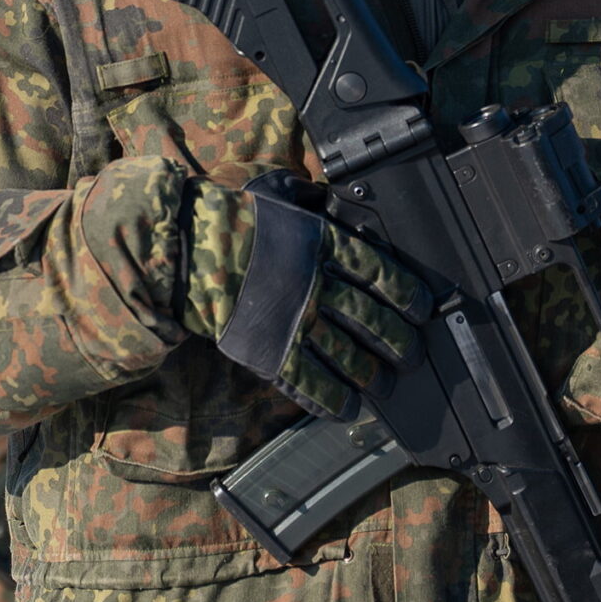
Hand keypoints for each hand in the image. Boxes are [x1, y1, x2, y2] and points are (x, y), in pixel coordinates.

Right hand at [204, 169, 431, 418]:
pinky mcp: (268, 350)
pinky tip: (346, 409)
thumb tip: (327, 199)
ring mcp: (294, 320)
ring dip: (370, 375)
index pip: (380, 272)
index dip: (406, 294)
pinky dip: (331, 398)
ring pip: (347, 355)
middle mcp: (317, 284)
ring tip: (383, 386)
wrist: (180, 245)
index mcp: (322, 242)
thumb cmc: (224, 216)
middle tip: (411, 356)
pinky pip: (309, 382)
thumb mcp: (274, 192)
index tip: (421, 309)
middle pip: (372, 320)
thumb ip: (307, 199)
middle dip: (398, 342)